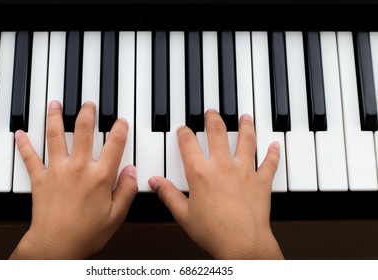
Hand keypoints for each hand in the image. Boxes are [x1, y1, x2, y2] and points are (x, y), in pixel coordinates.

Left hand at [10, 101, 137, 258]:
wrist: (55, 246)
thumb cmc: (85, 233)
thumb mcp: (116, 215)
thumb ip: (125, 191)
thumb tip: (131, 172)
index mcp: (100, 176)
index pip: (114, 144)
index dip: (120, 128)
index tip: (121, 121)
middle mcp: (78, 168)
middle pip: (83, 131)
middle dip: (87, 113)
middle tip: (88, 103)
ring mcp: (57, 171)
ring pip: (55, 136)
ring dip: (55, 117)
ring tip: (55, 104)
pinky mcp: (40, 179)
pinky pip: (30, 158)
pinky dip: (24, 145)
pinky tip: (20, 133)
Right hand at [148, 110, 283, 258]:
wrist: (242, 244)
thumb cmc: (213, 231)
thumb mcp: (183, 214)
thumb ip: (168, 194)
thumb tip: (155, 182)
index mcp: (200, 173)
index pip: (188, 144)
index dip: (184, 133)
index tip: (183, 129)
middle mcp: (222, 166)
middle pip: (217, 133)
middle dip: (213, 119)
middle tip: (212, 111)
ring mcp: (244, 171)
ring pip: (246, 140)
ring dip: (246, 126)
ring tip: (245, 116)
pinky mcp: (261, 181)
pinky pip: (270, 163)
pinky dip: (273, 153)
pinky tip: (274, 145)